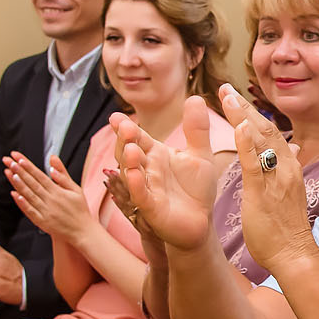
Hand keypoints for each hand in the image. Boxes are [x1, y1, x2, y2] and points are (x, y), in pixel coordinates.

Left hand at [6, 152, 92, 242]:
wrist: (82, 231)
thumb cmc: (79, 209)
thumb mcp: (75, 189)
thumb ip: (63, 175)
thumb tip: (53, 161)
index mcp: (58, 191)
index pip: (40, 175)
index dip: (29, 166)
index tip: (19, 158)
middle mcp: (51, 200)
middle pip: (32, 183)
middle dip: (20, 171)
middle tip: (9, 161)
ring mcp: (45, 211)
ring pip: (30, 195)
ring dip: (19, 184)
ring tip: (10, 172)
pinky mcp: (42, 222)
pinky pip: (30, 211)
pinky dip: (22, 203)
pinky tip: (15, 194)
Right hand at [113, 103, 223, 251]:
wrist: (203, 222)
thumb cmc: (197, 189)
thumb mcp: (200, 154)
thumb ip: (197, 128)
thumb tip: (196, 97)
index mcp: (156, 155)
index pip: (138, 138)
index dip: (125, 127)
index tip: (115, 116)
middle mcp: (147, 170)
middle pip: (128, 152)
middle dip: (125, 140)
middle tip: (125, 127)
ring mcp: (147, 189)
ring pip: (131, 173)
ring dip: (129, 161)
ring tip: (132, 149)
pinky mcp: (152, 209)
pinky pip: (141, 196)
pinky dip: (137, 186)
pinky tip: (135, 175)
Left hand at [220, 86, 318, 278]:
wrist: (295, 255)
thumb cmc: (287, 228)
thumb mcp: (288, 192)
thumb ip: (288, 168)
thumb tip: (296, 148)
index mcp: (288, 167)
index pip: (270, 133)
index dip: (252, 114)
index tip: (235, 98)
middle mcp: (285, 168)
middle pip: (265, 130)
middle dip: (244, 108)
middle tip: (225, 88)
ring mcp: (276, 179)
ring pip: (260, 141)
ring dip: (242, 117)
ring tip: (227, 97)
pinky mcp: (263, 193)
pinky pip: (255, 165)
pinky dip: (247, 143)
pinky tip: (238, 126)